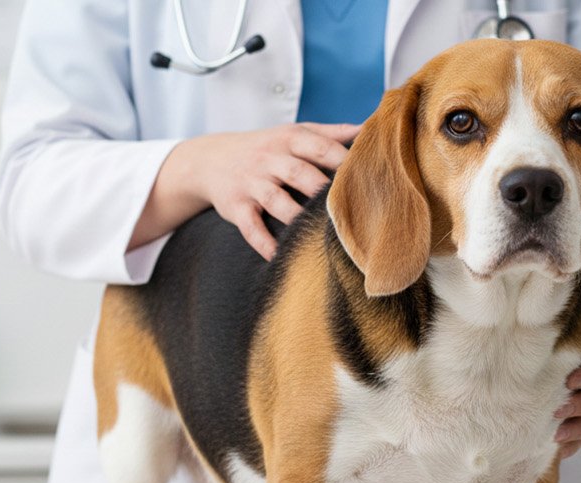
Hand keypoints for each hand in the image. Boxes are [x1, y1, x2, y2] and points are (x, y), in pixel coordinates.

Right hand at [132, 122, 361, 259]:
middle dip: (324, 191)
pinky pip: (251, 228)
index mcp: (290, 139)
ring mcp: (252, 184)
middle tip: (352, 211)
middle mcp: (270, 159)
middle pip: (301, 174)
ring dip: (297, 218)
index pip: (322, 148)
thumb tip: (370, 128)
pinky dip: (264, 243)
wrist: (209, 159)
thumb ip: (331, 133)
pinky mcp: (236, 207)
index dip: (345, 163)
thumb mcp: (293, 132)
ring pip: (277, 202)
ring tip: (321, 236)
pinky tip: (280, 256)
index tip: (371, 179)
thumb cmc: (265, 148)